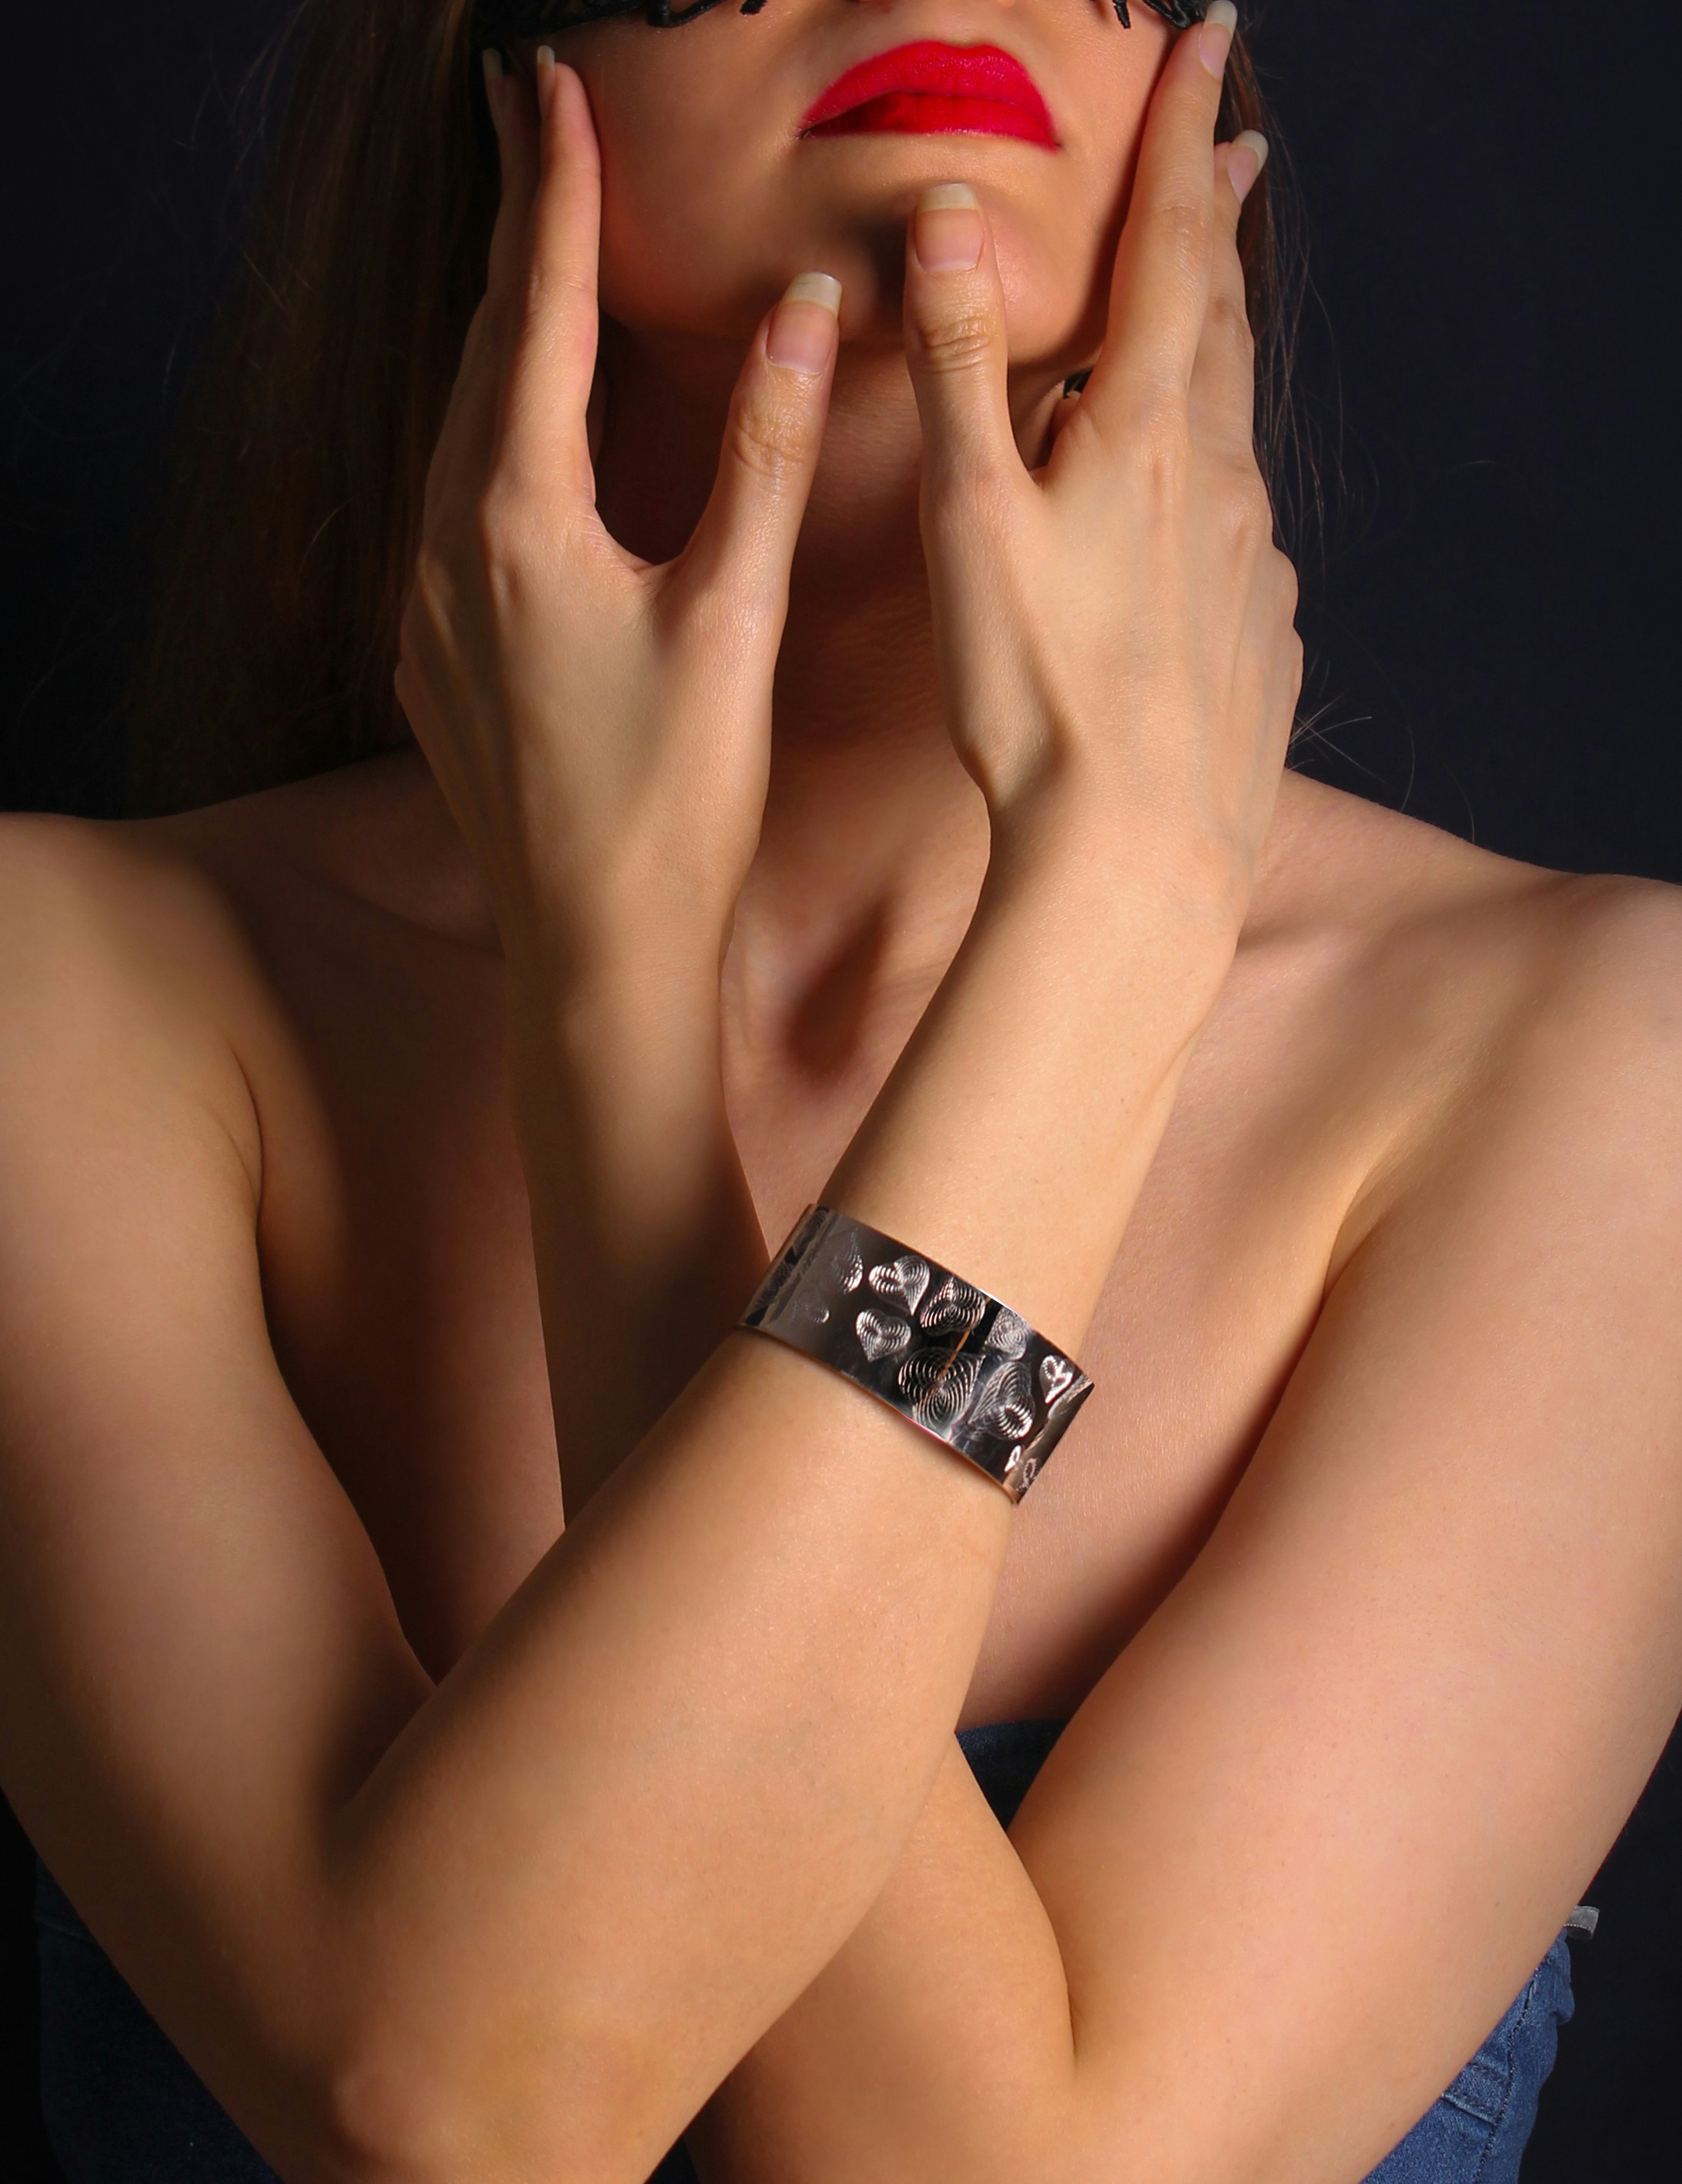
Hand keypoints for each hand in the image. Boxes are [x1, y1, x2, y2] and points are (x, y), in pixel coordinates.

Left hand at [395, 53, 841, 983]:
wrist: (596, 951)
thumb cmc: (675, 802)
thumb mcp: (733, 616)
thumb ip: (761, 453)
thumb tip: (803, 311)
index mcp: (517, 523)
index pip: (540, 316)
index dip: (556, 195)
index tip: (554, 91)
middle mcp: (445, 549)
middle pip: (482, 354)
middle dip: (515, 237)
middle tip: (531, 130)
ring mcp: (424, 607)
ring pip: (459, 429)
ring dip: (501, 334)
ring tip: (534, 253)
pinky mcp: (431, 658)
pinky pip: (449, 504)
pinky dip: (489, 432)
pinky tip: (517, 429)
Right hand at [900, 14, 1300, 930]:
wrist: (1135, 850)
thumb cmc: (1035, 694)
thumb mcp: (968, 521)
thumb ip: (960, 370)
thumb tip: (951, 223)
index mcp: (1143, 432)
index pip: (1170, 245)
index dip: (1178, 135)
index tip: (1200, 41)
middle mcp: (1220, 478)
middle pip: (1219, 319)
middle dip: (1215, 221)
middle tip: (1231, 143)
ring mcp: (1255, 559)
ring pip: (1234, 423)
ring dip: (1216, 349)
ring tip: (1203, 312)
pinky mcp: (1263, 632)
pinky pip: (1242, 527)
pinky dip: (1216, 482)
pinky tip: (1194, 514)